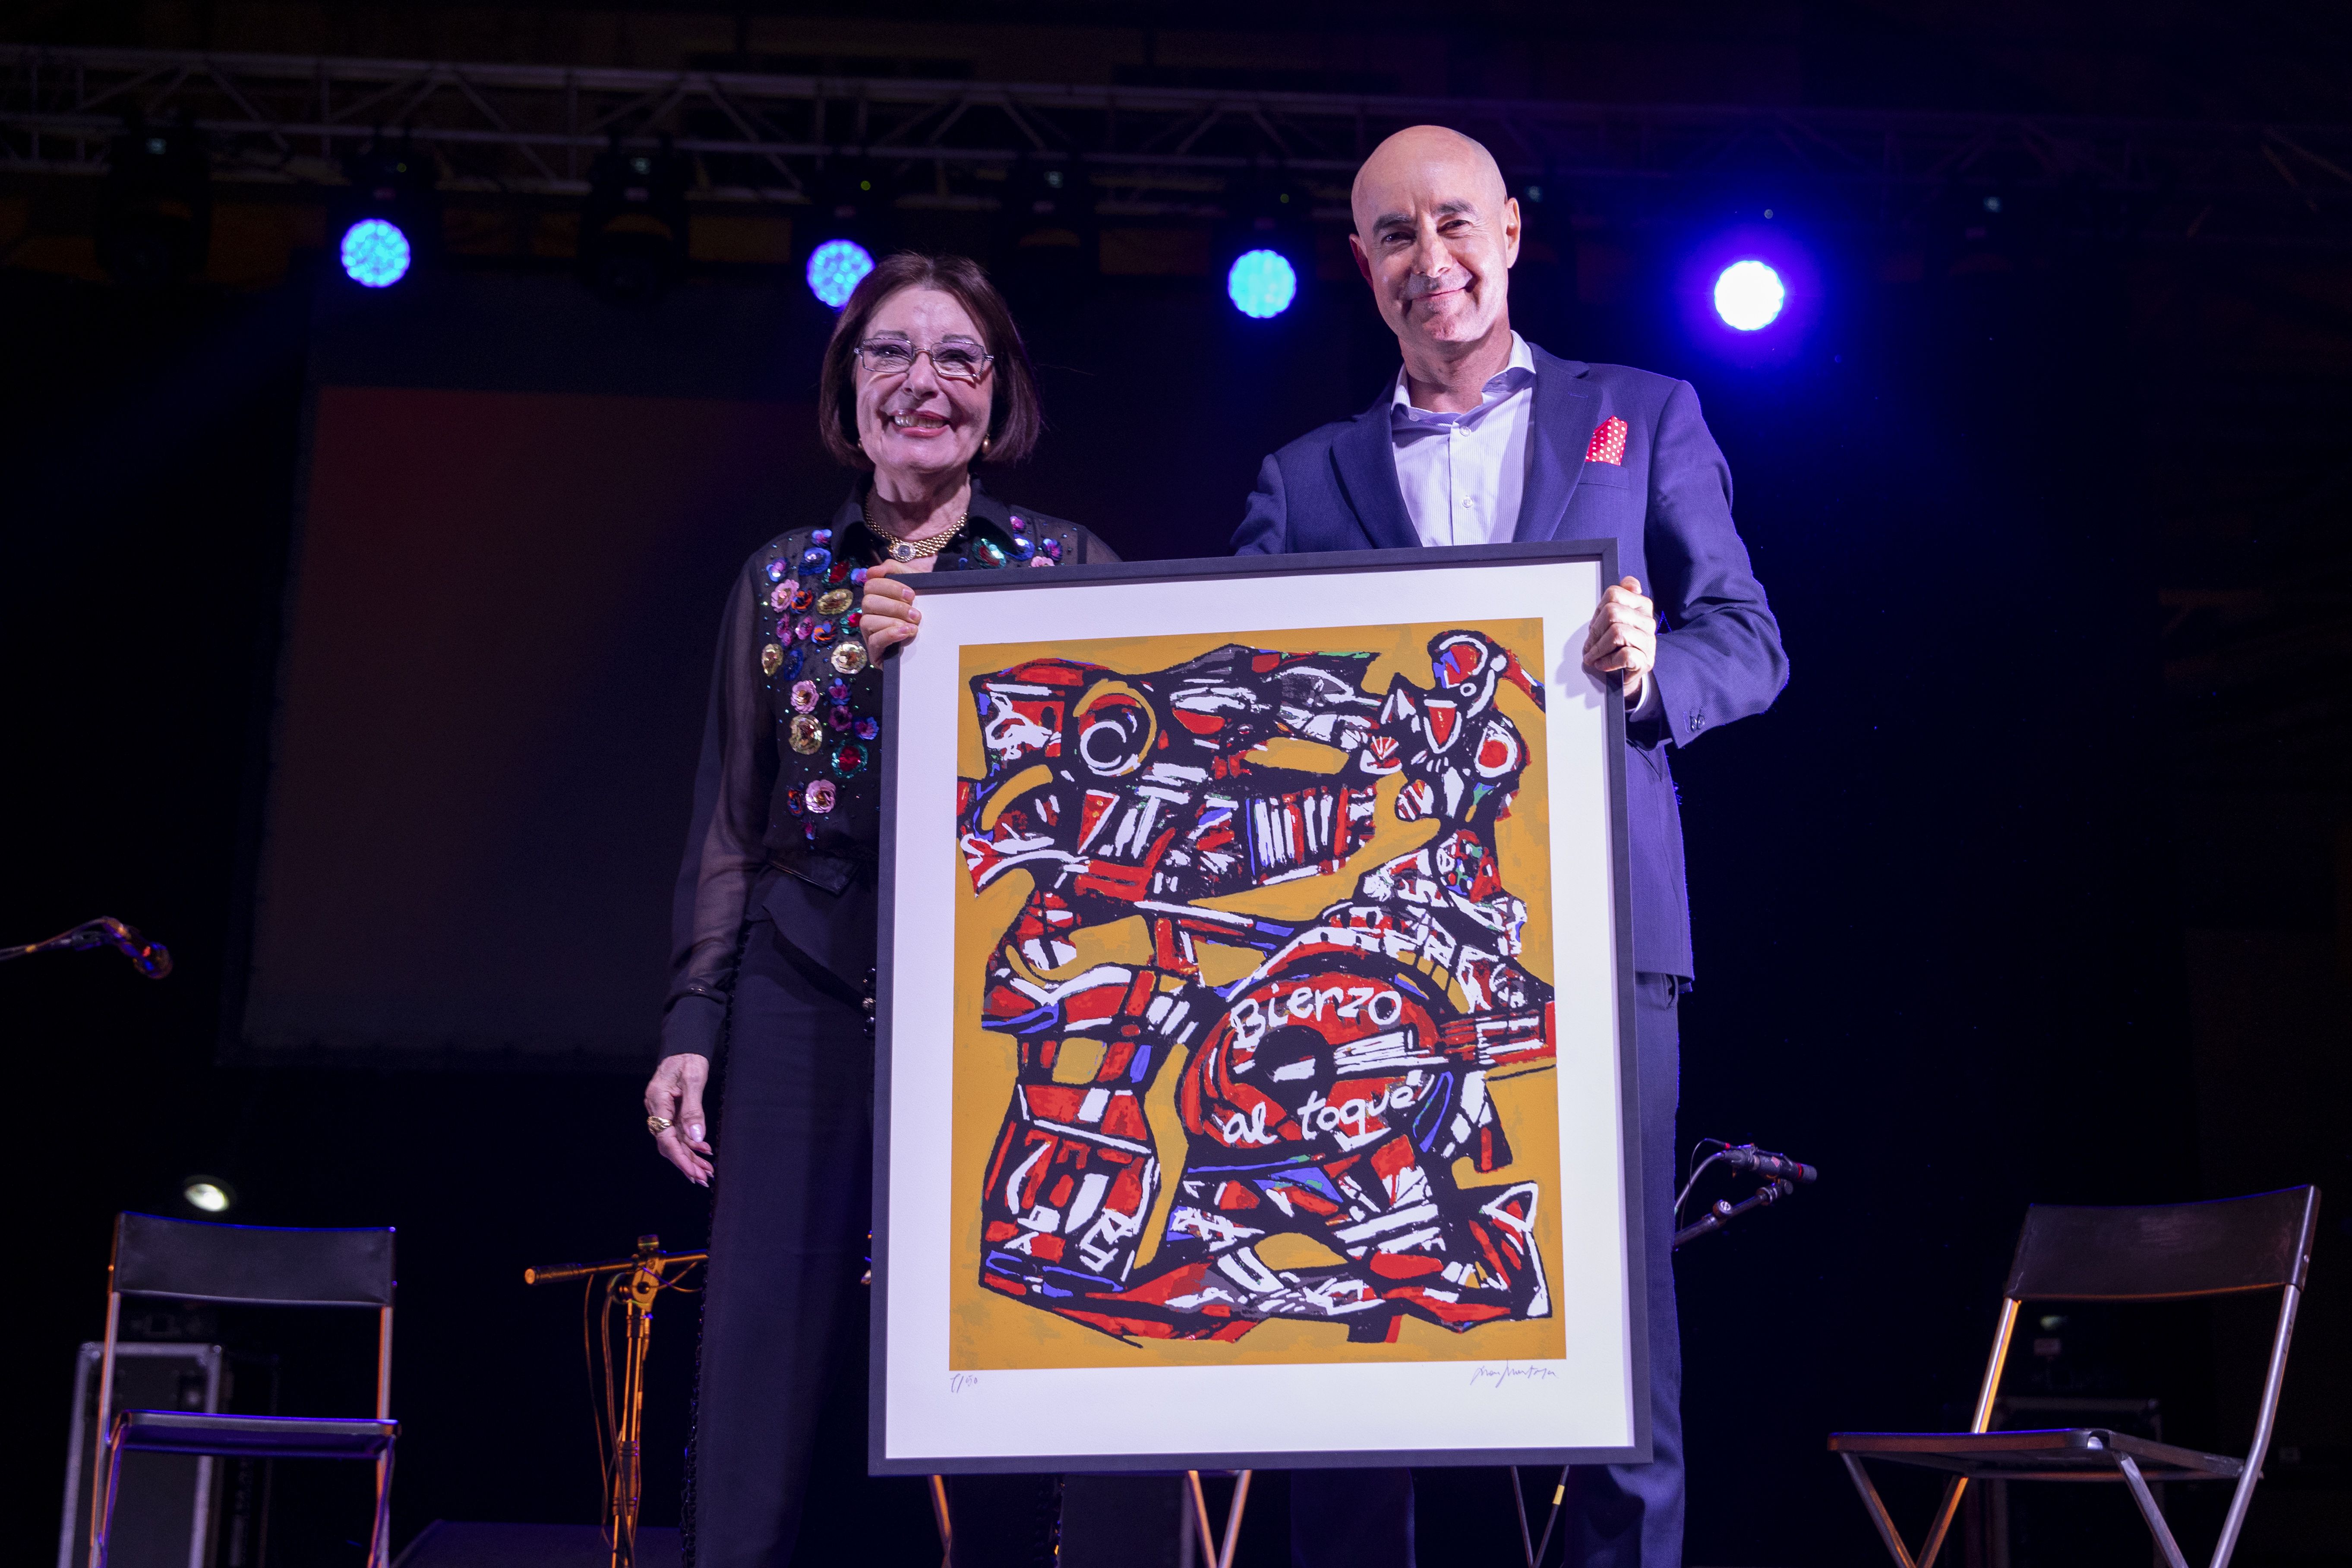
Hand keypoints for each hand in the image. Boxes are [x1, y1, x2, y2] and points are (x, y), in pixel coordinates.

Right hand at [645, 1052, 712, 1184]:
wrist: (685, 1046)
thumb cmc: (688, 1059)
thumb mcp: (694, 1080)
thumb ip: (693, 1110)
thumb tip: (696, 1137)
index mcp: (657, 1101)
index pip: (665, 1137)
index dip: (679, 1157)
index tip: (693, 1172)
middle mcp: (656, 1109)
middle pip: (668, 1143)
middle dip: (686, 1162)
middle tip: (703, 1178)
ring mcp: (662, 1112)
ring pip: (674, 1141)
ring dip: (690, 1156)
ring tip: (706, 1170)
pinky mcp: (670, 1112)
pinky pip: (678, 1133)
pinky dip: (691, 1144)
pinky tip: (704, 1151)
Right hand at [860, 561, 920, 654]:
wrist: (937, 639)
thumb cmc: (924, 608)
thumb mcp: (915, 584)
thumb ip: (895, 570)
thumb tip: (874, 571)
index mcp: (879, 596)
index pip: (871, 584)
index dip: (890, 587)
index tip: (911, 595)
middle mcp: (871, 613)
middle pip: (868, 601)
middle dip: (894, 606)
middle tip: (915, 614)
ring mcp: (870, 633)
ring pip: (866, 621)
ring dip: (892, 621)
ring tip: (913, 627)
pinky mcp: (875, 652)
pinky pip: (873, 641)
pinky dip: (889, 634)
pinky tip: (905, 633)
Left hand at [1582, 575, 1656, 707]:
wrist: (1623, 673)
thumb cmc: (1615, 645)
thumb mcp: (1613, 618)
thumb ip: (1619, 597)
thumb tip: (1630, 583)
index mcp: (1641, 605)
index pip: (1614, 594)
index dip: (1598, 610)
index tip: (1596, 625)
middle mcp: (1648, 621)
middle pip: (1612, 612)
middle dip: (1595, 631)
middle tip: (1590, 645)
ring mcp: (1649, 641)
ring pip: (1617, 632)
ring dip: (1598, 648)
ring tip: (1593, 656)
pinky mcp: (1646, 660)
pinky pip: (1624, 654)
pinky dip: (1607, 661)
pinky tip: (1603, 664)